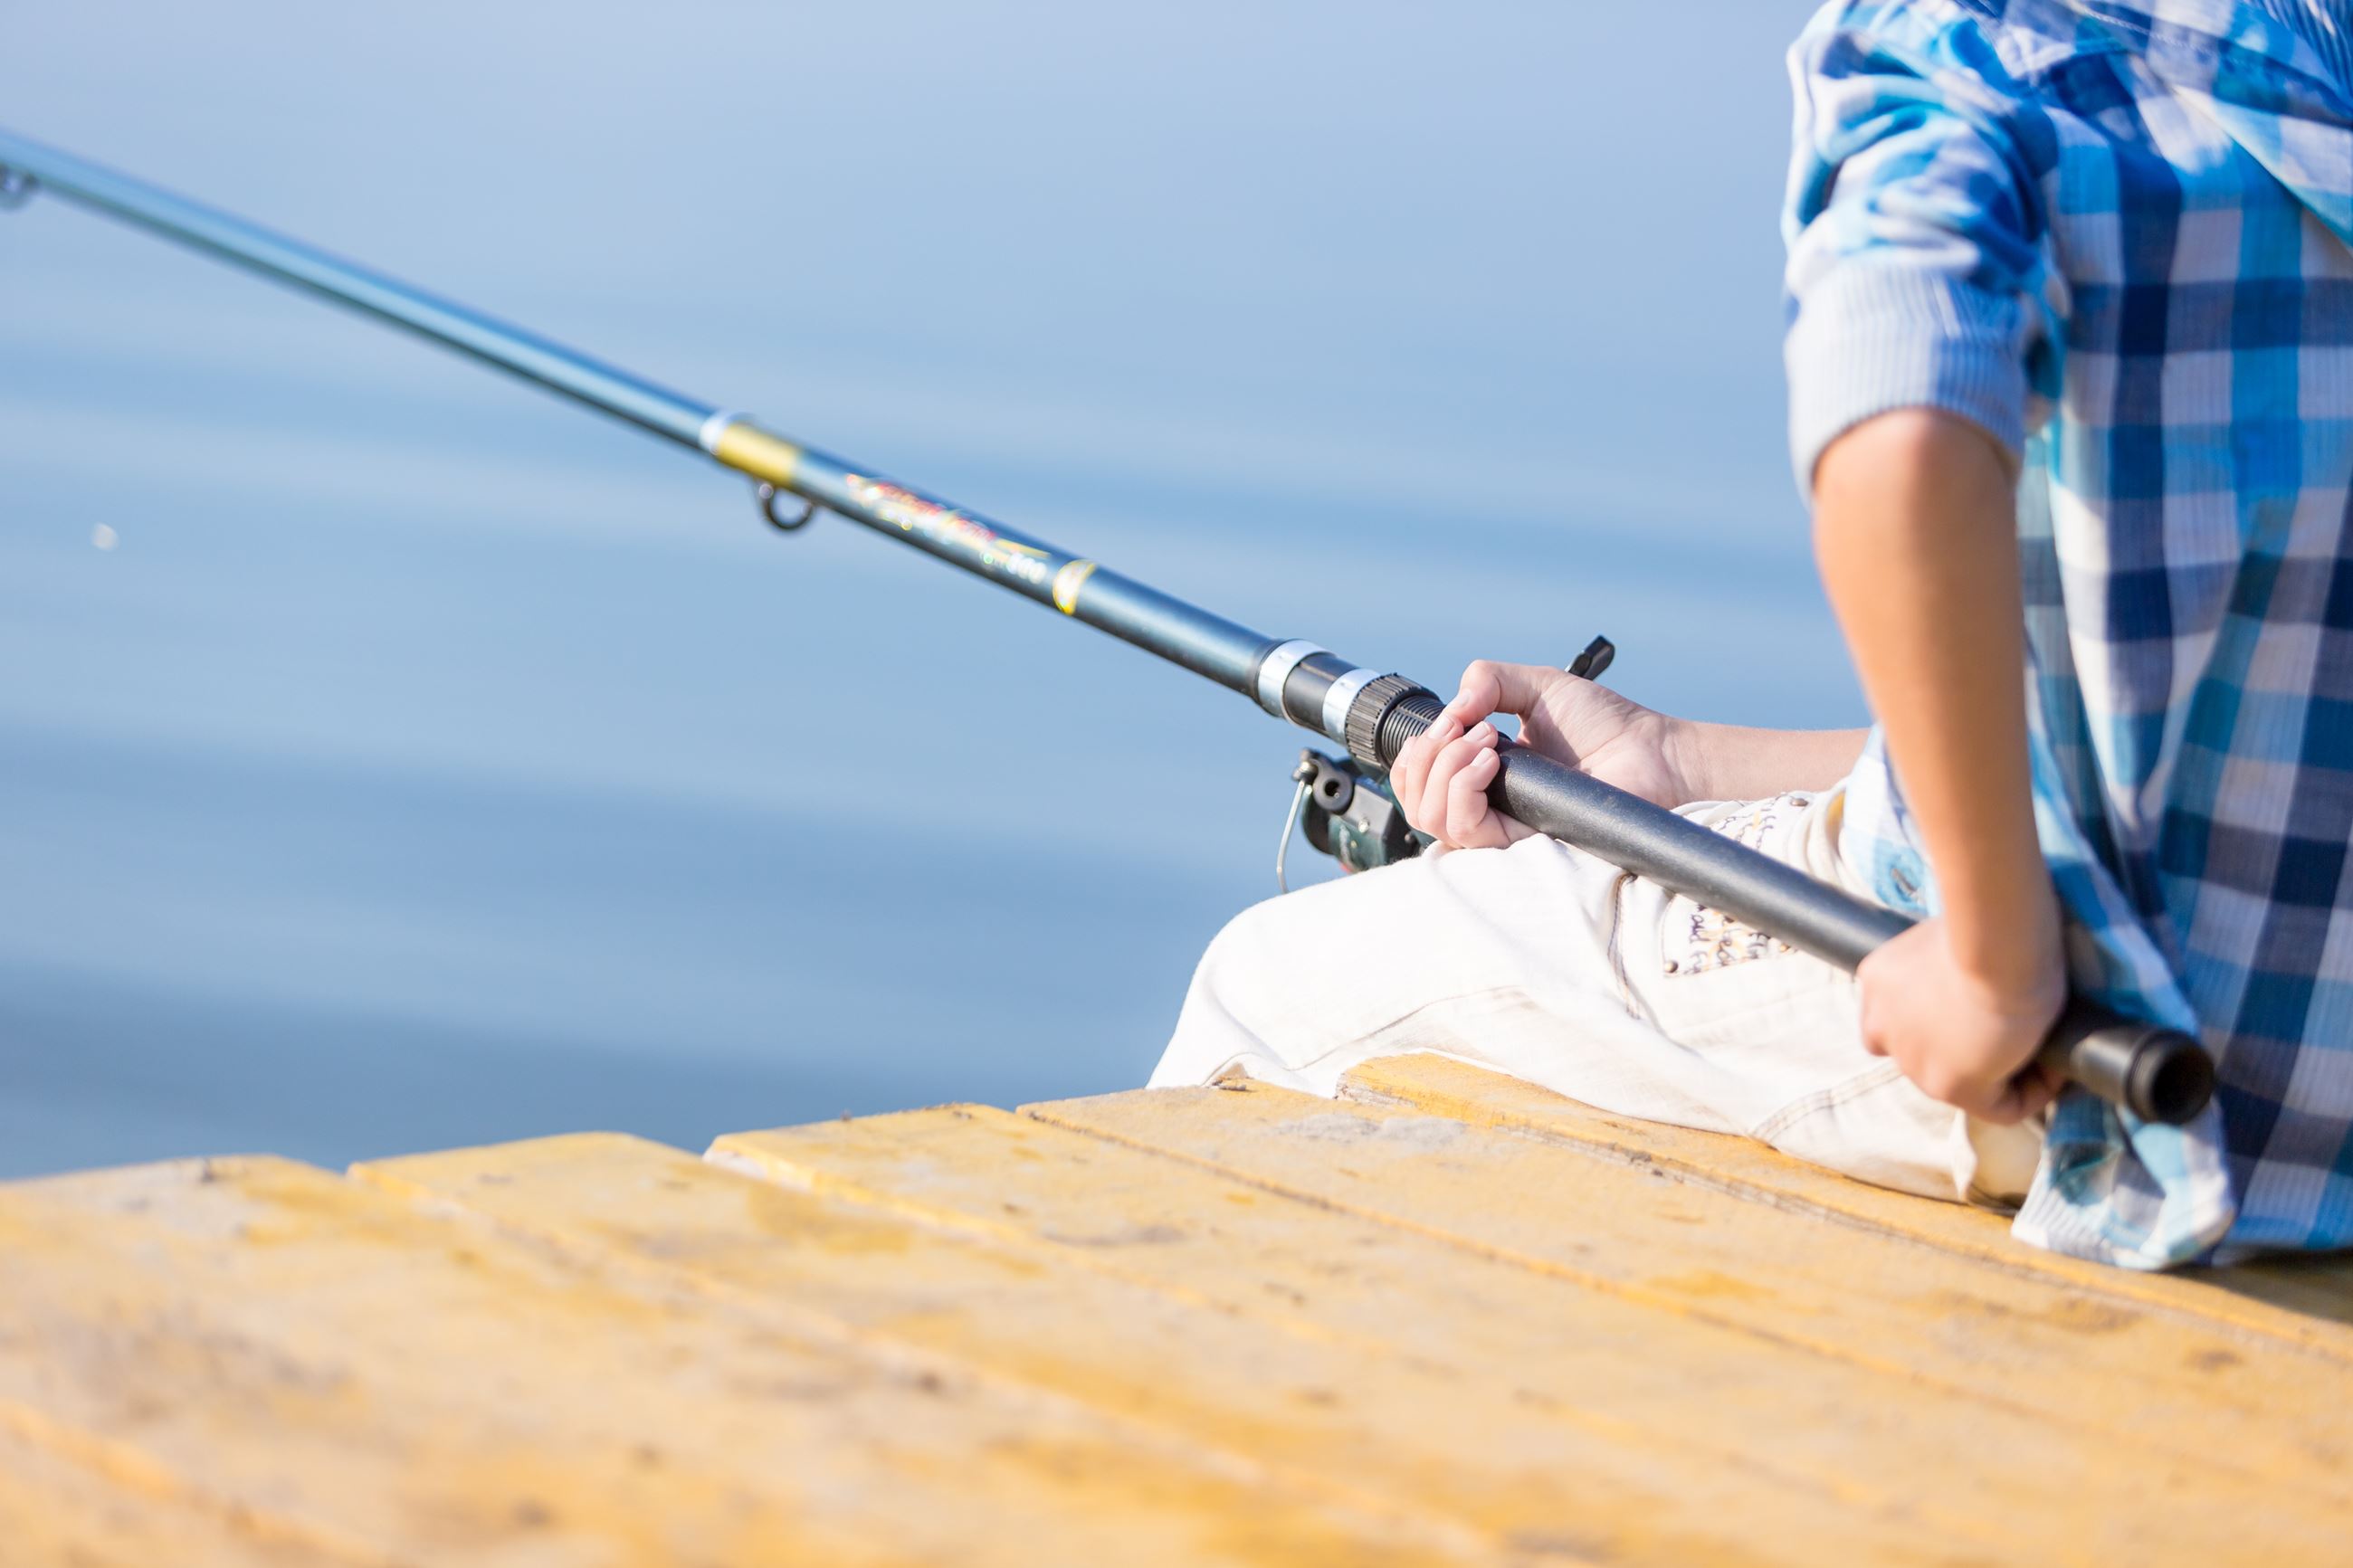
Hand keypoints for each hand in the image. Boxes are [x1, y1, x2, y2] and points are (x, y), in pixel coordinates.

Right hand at [1390, 660, 1689, 850]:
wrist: (1649, 749)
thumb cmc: (1604, 723)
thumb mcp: (1537, 684)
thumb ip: (1488, 680)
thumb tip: (1451, 709)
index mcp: (1482, 774)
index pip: (1417, 784)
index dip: (1415, 756)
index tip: (1447, 722)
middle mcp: (1488, 805)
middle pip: (1417, 805)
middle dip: (1428, 758)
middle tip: (1471, 728)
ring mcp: (1504, 827)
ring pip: (1435, 821)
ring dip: (1446, 770)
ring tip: (1487, 740)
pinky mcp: (1523, 842)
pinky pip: (1469, 830)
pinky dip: (1465, 788)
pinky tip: (1492, 759)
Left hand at [1856, 914, 2066, 1123]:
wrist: (1996, 941)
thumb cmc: (1986, 923)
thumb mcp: (1949, 936)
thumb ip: (1942, 965)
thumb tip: (1978, 981)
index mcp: (1877, 983)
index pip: (1893, 1019)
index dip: (1938, 1021)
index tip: (1982, 1009)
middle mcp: (1881, 1027)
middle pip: (1925, 1054)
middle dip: (1969, 1046)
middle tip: (2015, 1030)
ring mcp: (1912, 1061)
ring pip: (1960, 1083)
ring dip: (2001, 1069)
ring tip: (2041, 1046)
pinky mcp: (1951, 1087)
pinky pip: (1998, 1107)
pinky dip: (2031, 1092)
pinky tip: (2055, 1068)